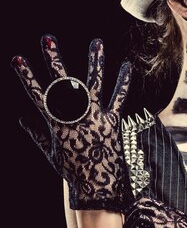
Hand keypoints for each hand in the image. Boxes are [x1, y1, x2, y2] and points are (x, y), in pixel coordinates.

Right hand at [11, 35, 131, 211]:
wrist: (98, 188)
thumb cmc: (73, 171)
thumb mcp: (51, 153)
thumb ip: (37, 134)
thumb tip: (22, 120)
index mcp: (56, 124)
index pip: (38, 95)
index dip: (27, 77)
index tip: (18, 59)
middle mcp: (75, 117)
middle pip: (63, 83)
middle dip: (54, 60)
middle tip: (47, 39)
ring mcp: (95, 118)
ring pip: (94, 84)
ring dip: (95, 62)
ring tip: (96, 42)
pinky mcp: (113, 122)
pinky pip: (119, 99)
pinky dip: (123, 83)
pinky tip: (127, 66)